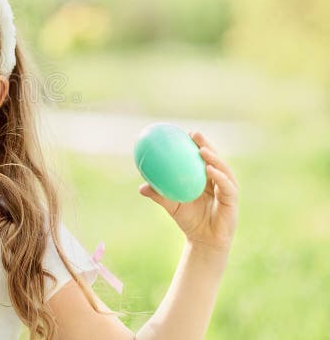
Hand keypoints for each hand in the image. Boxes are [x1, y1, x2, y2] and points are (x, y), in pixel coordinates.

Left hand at [139, 130, 238, 251]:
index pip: (202, 158)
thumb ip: (158, 195)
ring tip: (202, 150)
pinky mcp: (233, 200)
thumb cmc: (188, 220)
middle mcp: (218, 181)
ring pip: (223, 169)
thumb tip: (140, 187)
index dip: (196, 144)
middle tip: (194, 134)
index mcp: (205, 179)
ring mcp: (227, 189)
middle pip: (214, 158)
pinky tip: (209, 169)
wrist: (203, 241)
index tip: (185, 132)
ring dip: (213, 158)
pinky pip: (226, 186)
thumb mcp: (171, 206)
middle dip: (206, 144)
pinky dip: (219, 176)